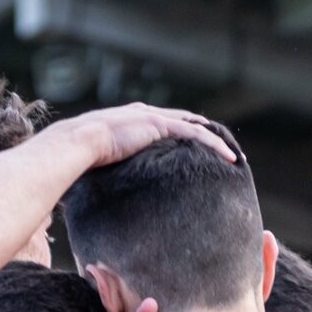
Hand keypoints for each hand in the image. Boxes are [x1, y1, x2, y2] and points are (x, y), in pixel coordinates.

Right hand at [56, 104, 238, 168]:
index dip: (187, 138)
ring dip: (217, 141)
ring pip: (196, 127)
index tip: (200, 154)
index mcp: (133, 122)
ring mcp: (153, 117)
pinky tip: (230, 157)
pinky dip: (214, 145)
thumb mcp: (100, 163)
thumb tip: (103, 196)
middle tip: (225, 153)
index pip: (167, 126)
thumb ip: (108, 170)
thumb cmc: (80, 158)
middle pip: (186, 123)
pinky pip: (195, 134)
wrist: (77, 143)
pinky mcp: (158, 124)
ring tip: (235, 156)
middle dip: (208, 136)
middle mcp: (146, 114)